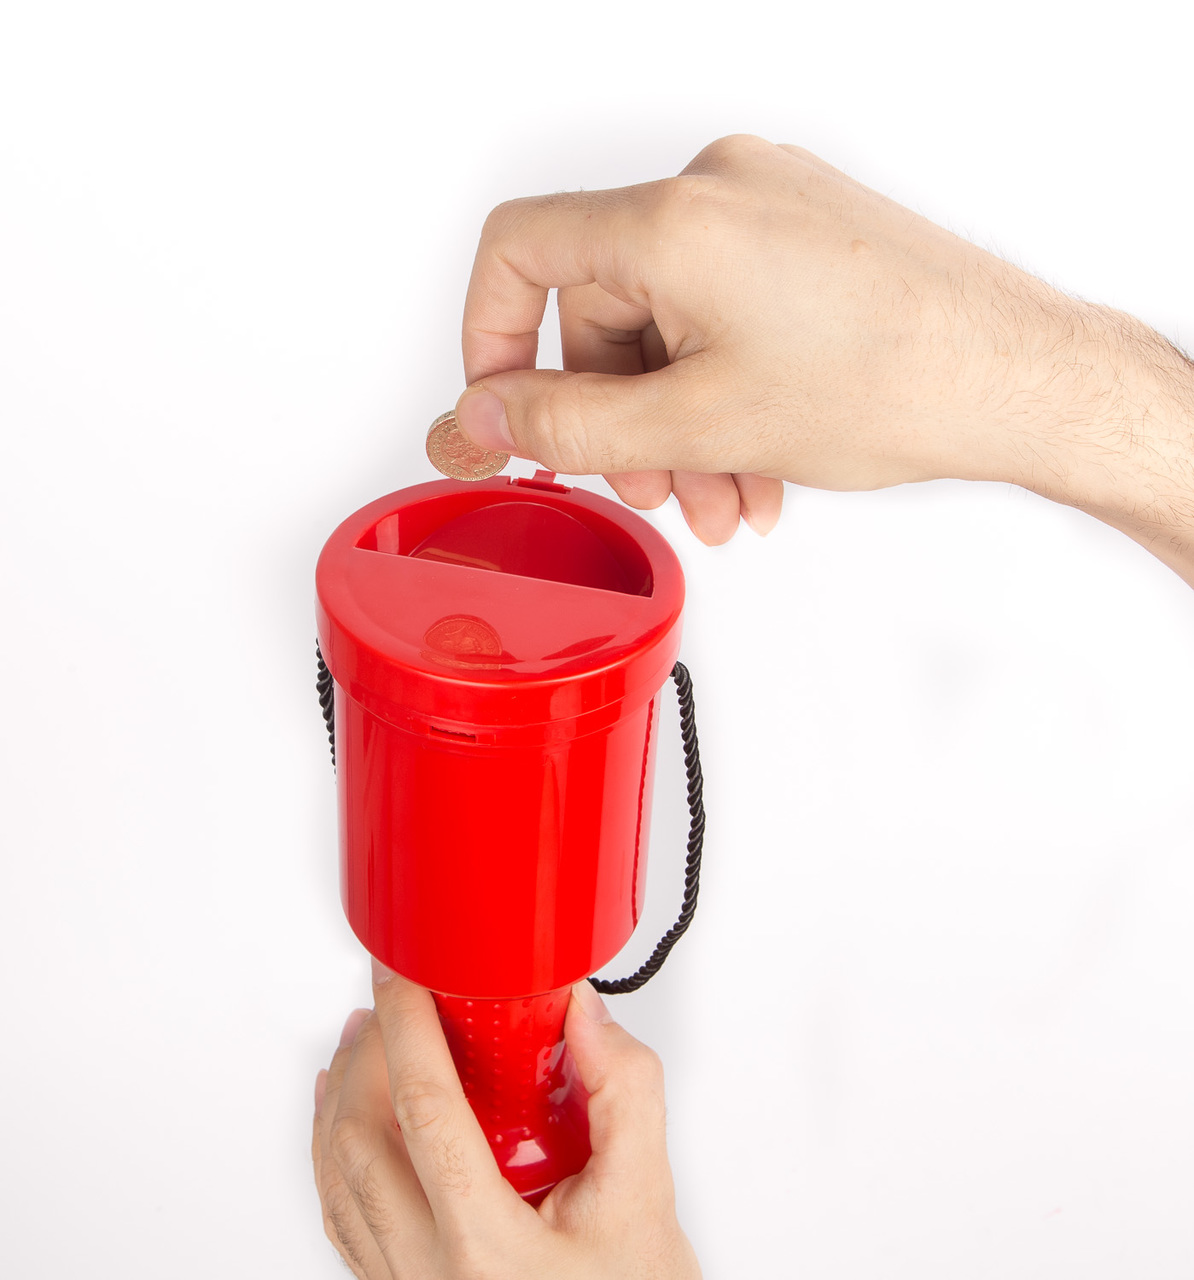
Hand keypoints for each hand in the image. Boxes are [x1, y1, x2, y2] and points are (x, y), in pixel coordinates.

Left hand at [312, 967, 701, 1278]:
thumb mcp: (646, 1196)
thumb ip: (624, 1093)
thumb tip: (582, 1015)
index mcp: (485, 1247)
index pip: (424, 1109)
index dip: (405, 1027)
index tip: (402, 975)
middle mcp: (429, 1275)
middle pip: (360, 1142)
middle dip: (368, 1055)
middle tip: (394, 1003)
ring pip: (338, 1182)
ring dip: (342, 1099)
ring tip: (365, 1042)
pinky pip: (345, 1220)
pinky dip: (335, 1156)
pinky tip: (346, 1121)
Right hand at [455, 133, 1193, 569]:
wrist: (1015, 378)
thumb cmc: (891, 383)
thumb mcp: (697, 424)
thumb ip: (566, 426)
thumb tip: (484, 418)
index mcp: (674, 220)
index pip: (519, 251)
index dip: (490, 339)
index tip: (503, 406)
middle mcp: (718, 191)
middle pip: (603, 307)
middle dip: (619, 416)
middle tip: (648, 483)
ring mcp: (766, 208)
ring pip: (669, 325)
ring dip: (678, 423)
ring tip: (720, 493)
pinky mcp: (803, 236)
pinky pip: (723, 314)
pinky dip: (722, 390)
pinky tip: (754, 461)